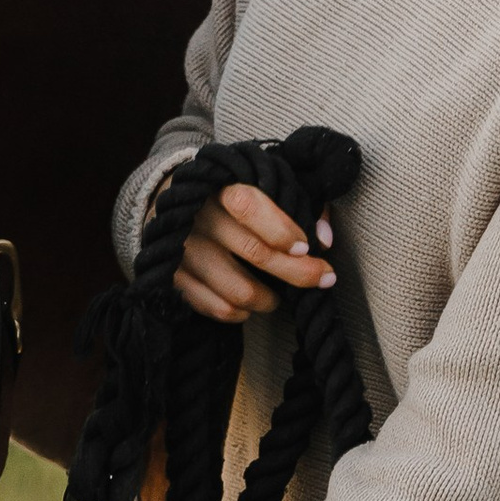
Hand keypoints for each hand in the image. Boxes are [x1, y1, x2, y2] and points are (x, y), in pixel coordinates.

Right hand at [175, 182, 335, 323]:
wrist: (177, 210)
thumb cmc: (232, 201)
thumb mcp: (262, 188)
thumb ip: (298, 204)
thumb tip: (324, 239)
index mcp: (220, 188)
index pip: (248, 206)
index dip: (282, 229)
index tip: (306, 247)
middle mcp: (198, 219)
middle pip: (255, 253)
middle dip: (299, 272)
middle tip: (323, 277)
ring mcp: (183, 252)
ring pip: (241, 290)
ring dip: (270, 299)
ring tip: (277, 294)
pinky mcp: (175, 280)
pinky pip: (220, 309)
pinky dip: (242, 313)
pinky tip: (249, 303)